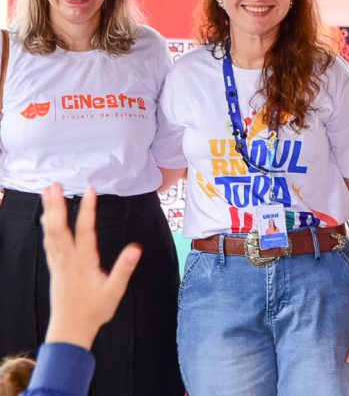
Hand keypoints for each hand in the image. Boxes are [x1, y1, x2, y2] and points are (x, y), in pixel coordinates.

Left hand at [40, 184, 140, 348]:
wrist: (70, 329)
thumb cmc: (95, 310)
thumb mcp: (114, 291)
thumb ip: (124, 268)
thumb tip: (136, 248)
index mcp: (83, 262)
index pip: (86, 230)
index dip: (88, 209)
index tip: (90, 190)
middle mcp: (68, 260)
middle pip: (59, 228)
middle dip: (57, 205)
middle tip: (54, 185)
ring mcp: (59, 263)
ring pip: (50, 233)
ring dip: (49, 211)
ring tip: (47, 193)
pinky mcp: (55, 268)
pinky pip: (48, 242)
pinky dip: (47, 226)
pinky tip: (46, 218)